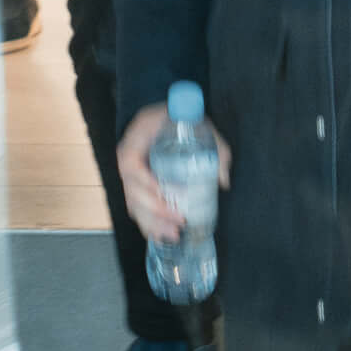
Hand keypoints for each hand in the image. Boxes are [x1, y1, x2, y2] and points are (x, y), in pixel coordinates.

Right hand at [115, 101, 230, 244]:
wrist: (170, 114)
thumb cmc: (183, 119)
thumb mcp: (202, 125)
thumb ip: (216, 149)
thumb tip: (222, 180)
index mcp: (138, 135)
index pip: (130, 163)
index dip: (145, 182)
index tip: (168, 194)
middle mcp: (127, 154)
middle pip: (131, 189)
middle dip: (155, 210)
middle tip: (180, 220)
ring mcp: (129, 172)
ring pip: (132, 203)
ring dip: (151, 222)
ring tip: (174, 235)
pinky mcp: (135, 184)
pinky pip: (135, 208)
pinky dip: (147, 224)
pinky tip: (162, 235)